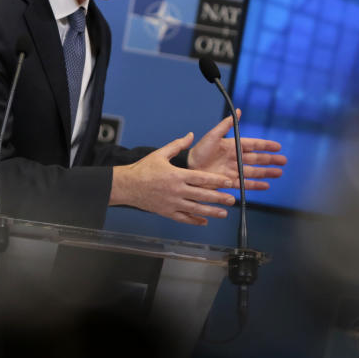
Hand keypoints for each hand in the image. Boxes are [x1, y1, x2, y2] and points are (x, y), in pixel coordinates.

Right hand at [110, 134, 237, 224]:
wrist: (126, 186)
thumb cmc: (143, 169)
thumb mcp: (160, 154)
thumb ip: (178, 145)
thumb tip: (191, 136)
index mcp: (177, 175)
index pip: (202, 178)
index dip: (217, 180)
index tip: (229, 182)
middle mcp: (176, 190)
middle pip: (202, 195)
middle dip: (219, 197)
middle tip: (232, 199)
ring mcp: (172, 203)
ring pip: (195, 209)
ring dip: (211, 211)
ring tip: (224, 213)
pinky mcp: (166, 212)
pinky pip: (183, 218)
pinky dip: (194, 220)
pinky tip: (204, 221)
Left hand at [187, 110, 285, 190]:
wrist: (188, 168)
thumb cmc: (198, 151)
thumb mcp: (213, 136)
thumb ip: (226, 125)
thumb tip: (238, 111)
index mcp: (232, 146)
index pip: (253, 145)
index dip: (266, 146)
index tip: (278, 147)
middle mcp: (235, 159)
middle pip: (257, 159)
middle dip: (270, 160)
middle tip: (283, 161)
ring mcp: (233, 171)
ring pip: (254, 172)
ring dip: (267, 173)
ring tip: (279, 173)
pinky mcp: (229, 182)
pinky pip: (245, 184)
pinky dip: (256, 185)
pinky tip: (265, 186)